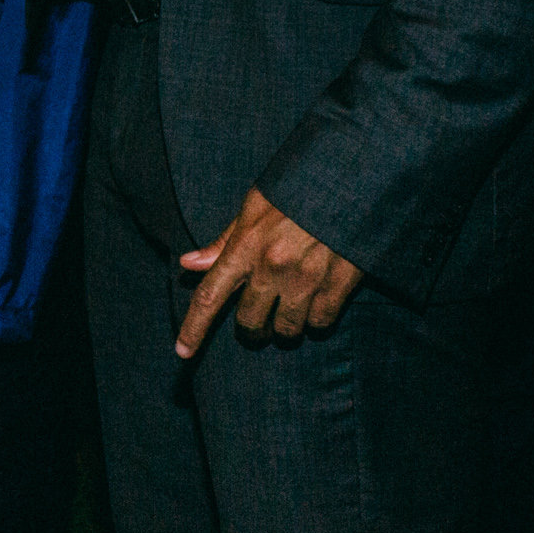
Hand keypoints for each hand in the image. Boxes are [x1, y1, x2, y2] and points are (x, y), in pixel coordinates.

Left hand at [176, 188, 362, 356]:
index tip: (183, 352)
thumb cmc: (296, 191)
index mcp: (246, 245)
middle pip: (249, 322)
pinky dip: (316, 322)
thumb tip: (189, 264)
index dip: (194, 328)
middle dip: (251, 328)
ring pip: (287, 330)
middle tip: (259, 320)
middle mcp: (272, 266)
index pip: (210, 295)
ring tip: (290, 310)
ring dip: (285, 329)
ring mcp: (307, 278)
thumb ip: (224, 241)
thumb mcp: (254, 206)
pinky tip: (317, 305)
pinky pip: (320, 323)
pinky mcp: (340, 283)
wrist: (350, 180)